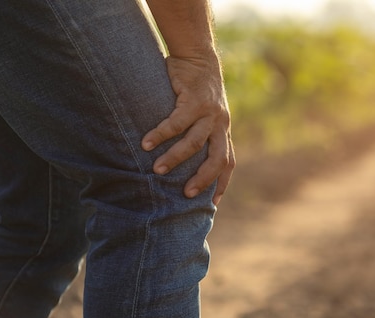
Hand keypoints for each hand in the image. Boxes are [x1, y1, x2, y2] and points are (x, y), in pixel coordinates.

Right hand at [142, 54, 234, 204]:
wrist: (197, 56)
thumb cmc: (195, 88)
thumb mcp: (203, 113)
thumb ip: (198, 132)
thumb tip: (182, 159)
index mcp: (223, 130)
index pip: (228, 162)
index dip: (222, 183)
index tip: (213, 204)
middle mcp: (221, 124)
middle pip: (218, 158)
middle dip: (204, 179)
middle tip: (188, 195)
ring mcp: (210, 112)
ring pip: (194, 142)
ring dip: (175, 158)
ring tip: (157, 169)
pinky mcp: (194, 99)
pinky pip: (177, 122)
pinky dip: (162, 134)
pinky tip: (146, 143)